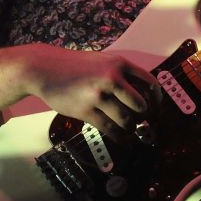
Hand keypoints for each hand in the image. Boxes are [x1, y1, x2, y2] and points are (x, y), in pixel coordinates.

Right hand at [23, 44, 157, 139]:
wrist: (44, 68)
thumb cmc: (74, 65)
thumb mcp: (102, 60)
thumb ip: (121, 72)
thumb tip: (143, 92)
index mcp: (119, 63)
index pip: (150, 83)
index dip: (157, 99)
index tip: (156, 108)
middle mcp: (112, 78)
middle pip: (141, 105)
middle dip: (143, 117)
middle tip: (141, 121)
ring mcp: (98, 95)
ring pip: (126, 120)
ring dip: (130, 128)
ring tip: (129, 129)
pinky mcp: (85, 110)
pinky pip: (109, 129)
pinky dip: (119, 137)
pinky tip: (122, 140)